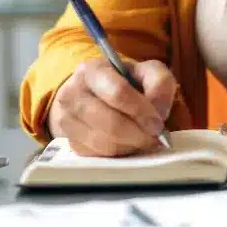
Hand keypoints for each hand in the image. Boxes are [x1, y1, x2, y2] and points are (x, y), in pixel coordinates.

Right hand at [47, 58, 175, 156]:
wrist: (96, 95)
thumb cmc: (125, 83)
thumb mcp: (147, 72)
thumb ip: (159, 84)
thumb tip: (157, 111)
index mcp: (92, 70)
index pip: (117, 92)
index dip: (141, 111)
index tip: (157, 124)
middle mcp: (72, 93)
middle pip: (110, 123)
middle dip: (138, 134)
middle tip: (153, 137)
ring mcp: (66, 119)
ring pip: (104, 143)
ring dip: (129, 145)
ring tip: (140, 138)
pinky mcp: (70, 142)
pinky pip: (98, 156)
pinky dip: (117, 153)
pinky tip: (125, 143)